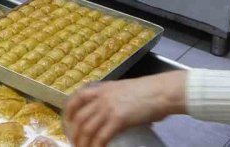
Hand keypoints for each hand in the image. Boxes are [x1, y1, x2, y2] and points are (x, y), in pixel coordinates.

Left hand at [63, 71, 186, 146]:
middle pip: (79, 118)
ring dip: (83, 143)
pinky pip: (102, 137)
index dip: (68, 113)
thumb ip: (112, 99)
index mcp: (101, 89)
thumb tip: (111, 113)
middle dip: (74, 134)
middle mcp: (101, 98)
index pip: (76, 99)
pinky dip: (97, 146)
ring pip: (87, 130)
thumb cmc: (148, 91)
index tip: (67, 124)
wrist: (162, 91)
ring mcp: (108, 108)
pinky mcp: (119, 120)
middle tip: (75, 143)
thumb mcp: (122, 90)